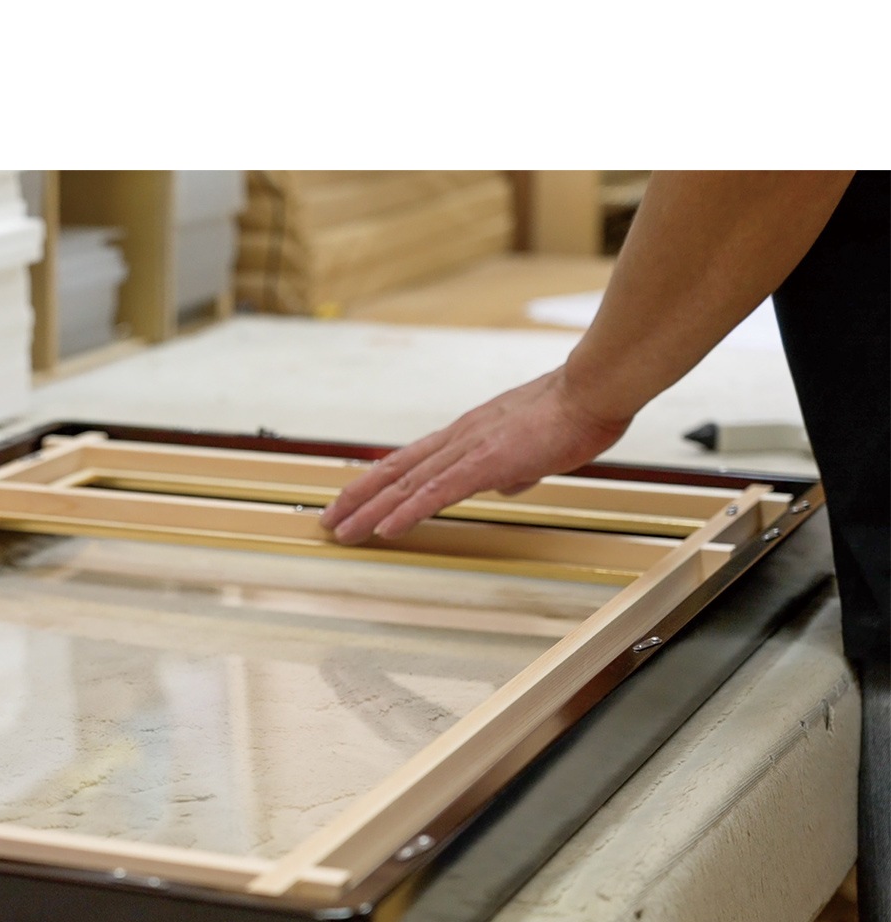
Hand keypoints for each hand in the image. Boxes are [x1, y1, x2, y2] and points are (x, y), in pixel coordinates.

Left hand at [319, 367, 630, 544]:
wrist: (593, 390)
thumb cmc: (574, 415)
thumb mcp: (533, 449)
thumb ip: (513, 468)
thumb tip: (505, 484)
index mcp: (466, 436)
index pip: (409, 462)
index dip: (375, 482)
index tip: (351, 500)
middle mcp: (457, 439)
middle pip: (394, 472)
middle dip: (357, 499)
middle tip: (329, 521)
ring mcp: (469, 450)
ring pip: (407, 485)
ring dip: (370, 511)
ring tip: (343, 531)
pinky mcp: (487, 463)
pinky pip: (438, 493)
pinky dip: (408, 512)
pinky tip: (386, 529)